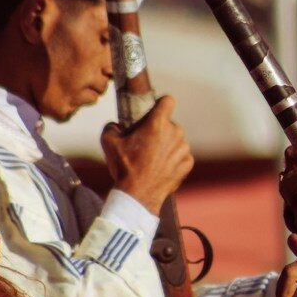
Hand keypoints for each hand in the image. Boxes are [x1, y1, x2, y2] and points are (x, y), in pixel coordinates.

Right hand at [103, 96, 193, 215]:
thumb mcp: (109, 143)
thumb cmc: (124, 167)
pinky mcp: (188, 162)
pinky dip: (174, 160)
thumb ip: (111, 127)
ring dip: (167, 145)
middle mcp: (175, 132)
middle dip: (159, 130)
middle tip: (146, 143)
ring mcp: (183, 148)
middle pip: (169, 124)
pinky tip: (160, 168)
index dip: (161, 104)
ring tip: (152, 159)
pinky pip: (182, 155)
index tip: (155, 110)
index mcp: (157, 124)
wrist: (138, 195)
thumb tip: (114, 125)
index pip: (167, 101)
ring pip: (176, 140)